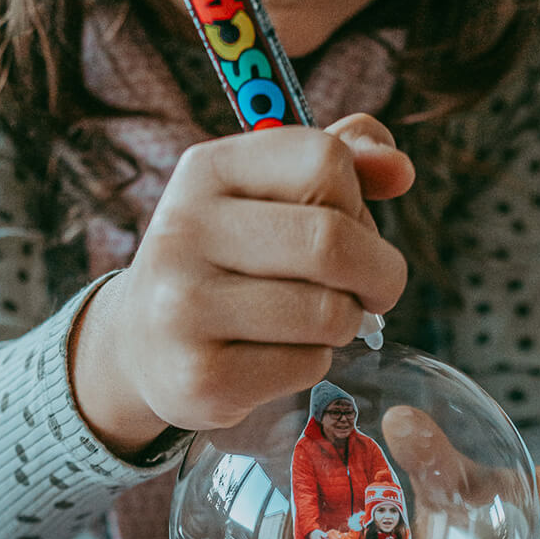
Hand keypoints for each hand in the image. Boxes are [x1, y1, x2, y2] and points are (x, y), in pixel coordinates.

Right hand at [69, 114, 411, 456]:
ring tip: (316, 320)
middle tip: (374, 288)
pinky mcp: (200, 377)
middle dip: (379, 271)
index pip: (325, 161)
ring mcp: (184, 308)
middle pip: (333, 241)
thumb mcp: (266, 192)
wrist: (140, 342)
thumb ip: (340, 161)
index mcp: (205, 169)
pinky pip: (308, 365)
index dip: (359, 199)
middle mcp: (183, 231)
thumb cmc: (226, 257)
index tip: (350, 225)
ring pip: (329, 312)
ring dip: (346, 321)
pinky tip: (278, 354)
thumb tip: (399, 168)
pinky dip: (314, 362)